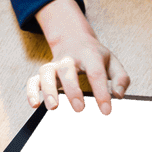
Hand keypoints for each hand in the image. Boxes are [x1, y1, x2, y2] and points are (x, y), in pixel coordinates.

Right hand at [29, 0, 128, 115]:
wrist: (75, 40)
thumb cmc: (96, 56)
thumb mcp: (112, 62)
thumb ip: (121, 78)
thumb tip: (118, 95)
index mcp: (90, 55)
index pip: (96, 73)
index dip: (101, 93)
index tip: (106, 111)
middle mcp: (69, 58)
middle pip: (67, 70)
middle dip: (72, 89)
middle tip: (79, 109)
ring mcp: (54, 65)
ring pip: (46, 72)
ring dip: (48, 90)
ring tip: (53, 107)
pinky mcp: (44, 73)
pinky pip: (33, 80)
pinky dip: (31, 91)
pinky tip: (35, 105)